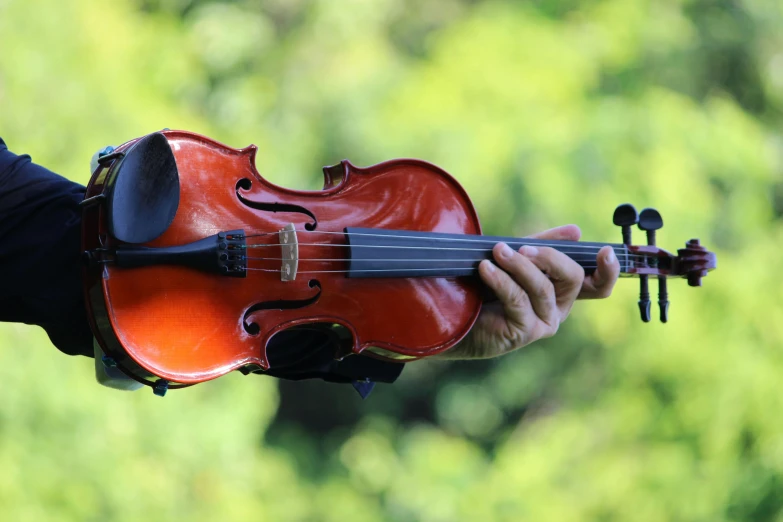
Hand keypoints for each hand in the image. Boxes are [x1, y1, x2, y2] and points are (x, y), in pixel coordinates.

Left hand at [437, 225, 619, 358]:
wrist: (454, 313)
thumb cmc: (485, 285)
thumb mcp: (516, 258)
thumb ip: (543, 245)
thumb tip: (576, 231)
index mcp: (562, 290)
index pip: (598, 285)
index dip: (609, 270)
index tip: (605, 251)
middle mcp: (558, 308)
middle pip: (572, 277)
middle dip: (548, 256)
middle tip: (520, 246)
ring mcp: (544, 322)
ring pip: (543, 287)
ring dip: (518, 265)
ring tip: (496, 252)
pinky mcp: (525, 332)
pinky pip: (518, 299)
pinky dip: (501, 280)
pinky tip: (486, 269)